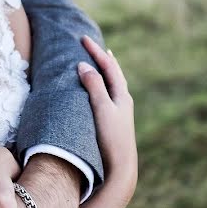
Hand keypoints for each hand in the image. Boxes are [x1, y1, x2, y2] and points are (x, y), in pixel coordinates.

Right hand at [78, 36, 137, 200]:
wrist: (120, 169)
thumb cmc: (111, 138)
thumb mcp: (101, 108)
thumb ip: (94, 86)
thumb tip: (84, 66)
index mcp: (122, 95)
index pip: (109, 66)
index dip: (95, 51)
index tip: (82, 38)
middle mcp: (123, 102)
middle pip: (114, 73)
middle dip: (103, 58)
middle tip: (93, 46)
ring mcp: (120, 113)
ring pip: (112, 85)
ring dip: (104, 72)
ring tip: (99, 64)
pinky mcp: (113, 124)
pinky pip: (108, 97)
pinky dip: (102, 87)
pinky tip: (98, 93)